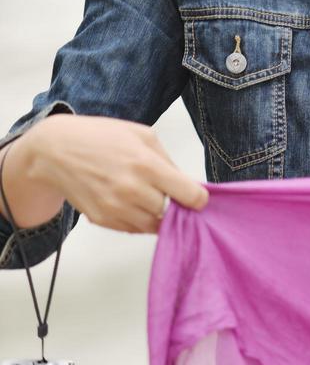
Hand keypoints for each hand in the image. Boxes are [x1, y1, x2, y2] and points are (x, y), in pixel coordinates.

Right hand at [27, 114, 208, 233]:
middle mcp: (132, 190)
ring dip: (156, 214)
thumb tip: (186, 183)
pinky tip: (129, 200)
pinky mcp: (102, 220)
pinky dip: (137, 219)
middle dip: (173, 203)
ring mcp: (115, 209)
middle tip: (166, 191)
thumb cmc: (100, 136)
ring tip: (146, 194)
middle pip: (170, 211)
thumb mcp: (142, 135)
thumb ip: (167, 160)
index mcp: (146, 165)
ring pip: (152, 225)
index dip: (198, 198)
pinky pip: (132, 229)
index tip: (198, 197)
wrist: (56, 151)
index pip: (189, 195)